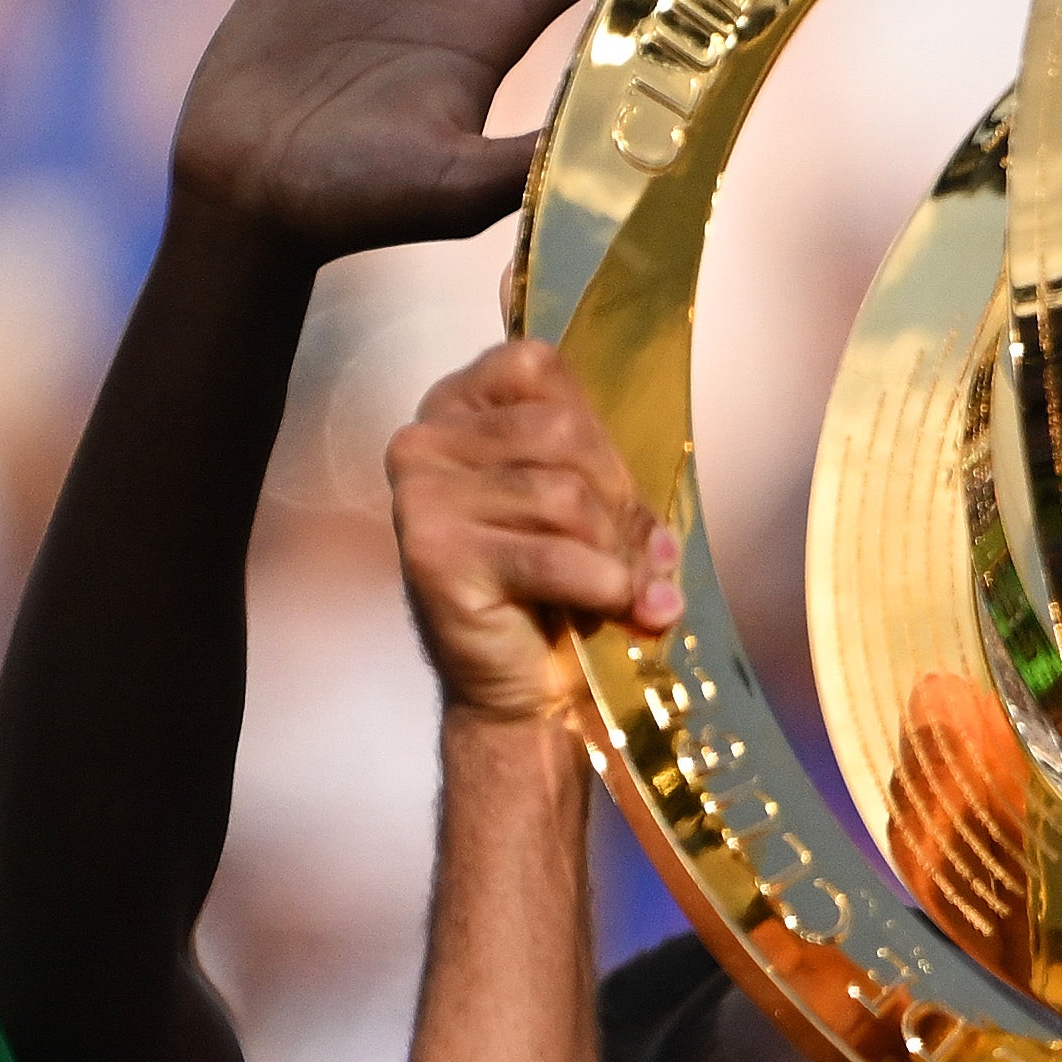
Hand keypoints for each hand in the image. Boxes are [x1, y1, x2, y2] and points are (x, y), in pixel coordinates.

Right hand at [393, 342, 681, 732]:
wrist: (522, 693)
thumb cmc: (559, 589)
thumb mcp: (585, 502)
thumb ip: (597, 455)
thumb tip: (629, 465)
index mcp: (455, 406)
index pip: (537, 367)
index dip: (600, 433)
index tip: (615, 493)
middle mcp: (423, 441)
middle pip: (561, 430)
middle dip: (619, 498)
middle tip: (640, 554)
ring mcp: (420, 497)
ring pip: (563, 494)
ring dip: (616, 550)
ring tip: (628, 589)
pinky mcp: (436, 557)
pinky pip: (551, 555)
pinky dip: (603, 585)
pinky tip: (618, 606)